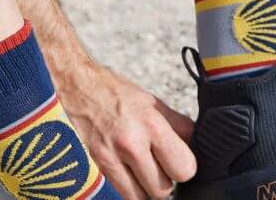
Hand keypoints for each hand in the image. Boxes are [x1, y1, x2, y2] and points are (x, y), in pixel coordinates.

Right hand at [58, 57, 196, 199]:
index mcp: (151, 123)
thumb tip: (196, 143)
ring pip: (146, 196)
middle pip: (166, 188)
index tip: (180, 158)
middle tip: (161, 163)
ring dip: (149, 186)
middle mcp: (132, 143)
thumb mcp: (152, 102)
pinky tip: (132, 173)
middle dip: (167, 178)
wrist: (79, 86)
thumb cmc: (115, 92)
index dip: (185, 165)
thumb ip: (177, 125)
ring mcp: (114, 157)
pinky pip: (126, 195)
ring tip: (145, 167)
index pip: (185, 167)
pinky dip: (133, 189)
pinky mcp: (100, 166)